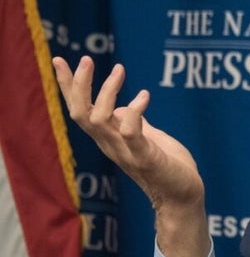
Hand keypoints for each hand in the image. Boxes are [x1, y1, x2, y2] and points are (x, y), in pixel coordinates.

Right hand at [54, 56, 208, 256]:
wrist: (184, 197)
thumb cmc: (169, 168)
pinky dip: (133, 112)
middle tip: (86, 59)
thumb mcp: (148, 138)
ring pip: (97, 119)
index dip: (68, 85)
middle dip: (78, 84)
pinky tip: (144, 96)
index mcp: (110, 138)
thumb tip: (122, 108)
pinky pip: (129, 133)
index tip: (59, 59)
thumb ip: (133, 124)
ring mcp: (126, 152)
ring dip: (105, 92)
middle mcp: (111, 144)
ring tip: (120, 70)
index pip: (80, 109)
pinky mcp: (145, 158)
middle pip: (79, 112)